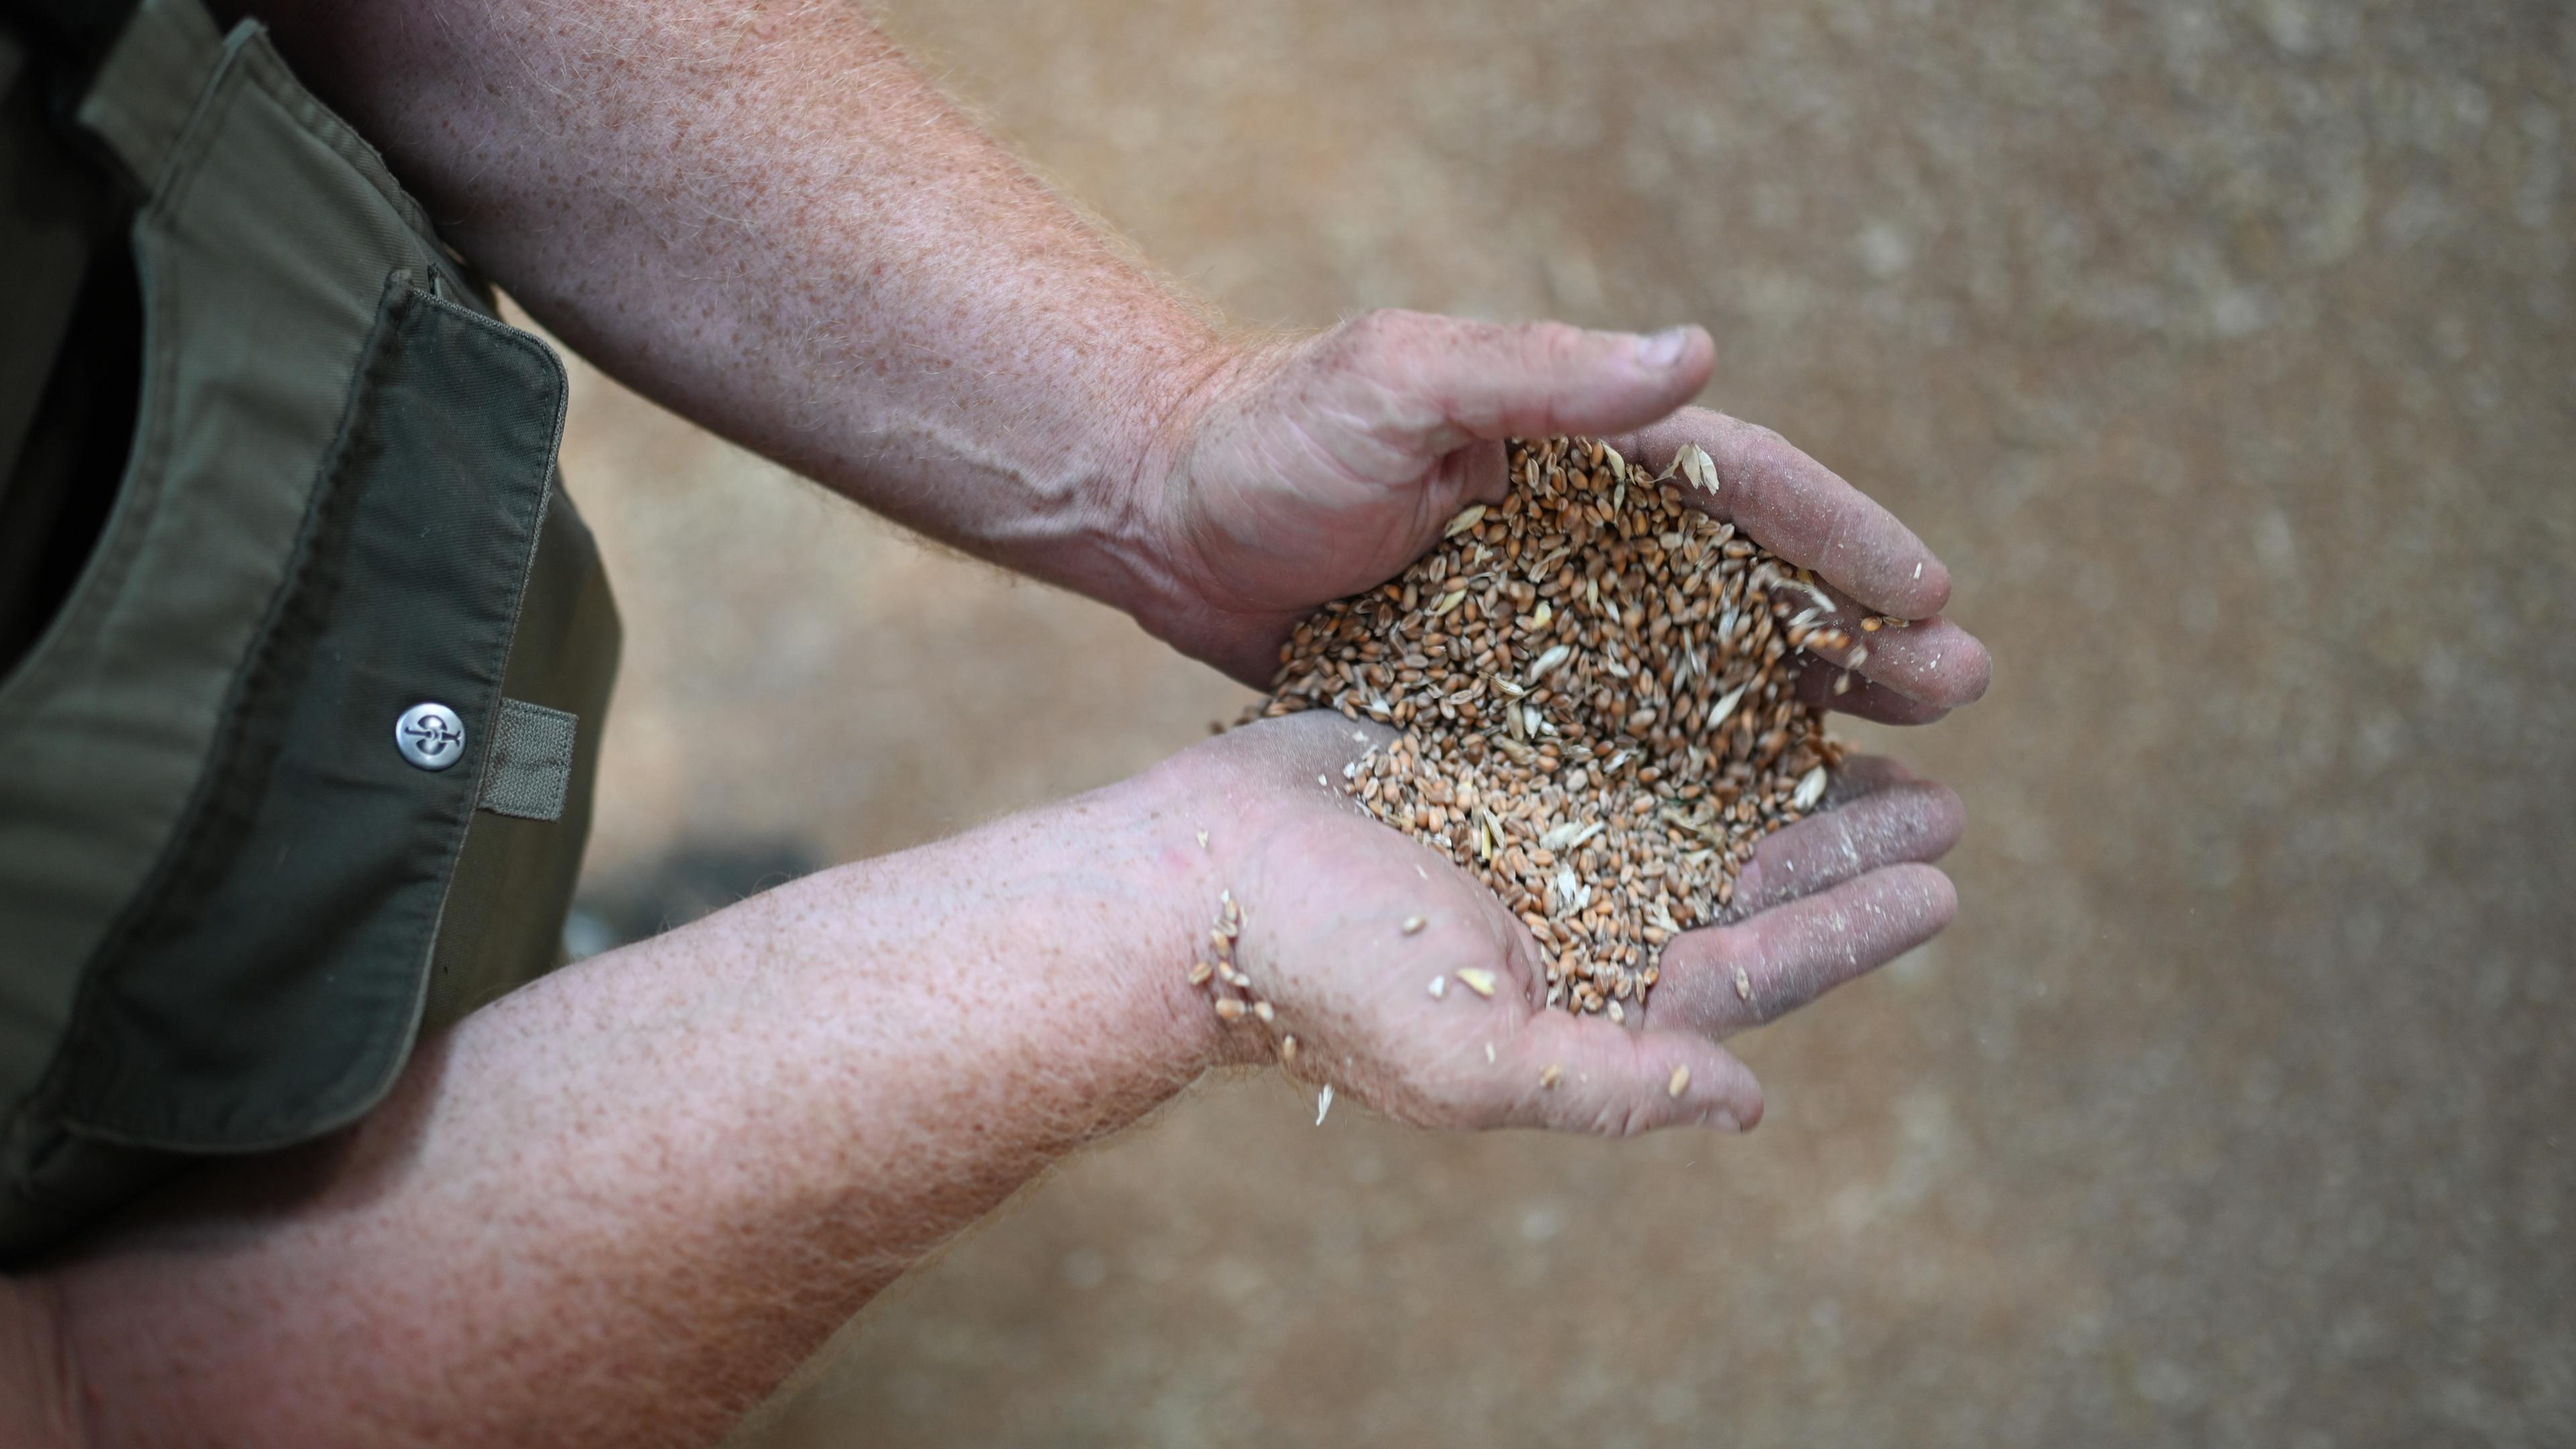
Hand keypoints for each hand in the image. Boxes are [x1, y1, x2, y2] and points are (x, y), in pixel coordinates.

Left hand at [1135, 309, 1991, 714]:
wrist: (1161, 515)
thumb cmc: (1275, 435)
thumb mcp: (1400, 381)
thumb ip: (1539, 375)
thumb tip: (1698, 354)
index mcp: (1586, 453)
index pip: (1744, 487)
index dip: (1841, 538)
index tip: (1927, 593)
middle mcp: (1590, 541)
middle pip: (1754, 591)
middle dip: (1859, 637)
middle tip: (1959, 688)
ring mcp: (1553, 629)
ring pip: (1707, 680)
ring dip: (1806, 721)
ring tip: (1906, 773)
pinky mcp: (1504, 703)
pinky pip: (1624, 750)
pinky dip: (1697, 786)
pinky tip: (1759, 838)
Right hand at [1169, 711, 1963, 1134]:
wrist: (1191, 873)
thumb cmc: (1321, 976)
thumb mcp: (1473, 1056)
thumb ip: (1615, 1086)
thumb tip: (1751, 1102)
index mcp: (1589, 993)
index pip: (1752, 969)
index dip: (1851, 928)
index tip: (1946, 884)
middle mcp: (1578, 912)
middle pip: (1743, 876)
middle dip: (1845, 840)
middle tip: (1946, 799)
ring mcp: (1538, 825)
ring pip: (1696, 790)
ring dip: (1786, 762)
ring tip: (1881, 723)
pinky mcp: (1495, 745)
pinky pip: (1619, 715)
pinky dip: (1692, 691)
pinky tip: (1748, 650)